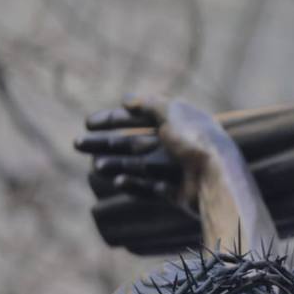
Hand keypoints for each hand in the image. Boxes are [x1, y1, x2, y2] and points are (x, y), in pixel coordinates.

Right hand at [76, 96, 230, 214]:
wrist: (217, 177)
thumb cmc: (194, 140)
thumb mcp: (171, 111)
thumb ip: (148, 103)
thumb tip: (126, 100)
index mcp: (177, 123)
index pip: (139, 118)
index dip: (113, 119)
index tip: (87, 122)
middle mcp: (177, 145)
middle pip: (133, 142)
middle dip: (105, 143)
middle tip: (77, 143)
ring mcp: (176, 170)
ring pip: (138, 165)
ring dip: (115, 164)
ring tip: (95, 167)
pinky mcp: (177, 192)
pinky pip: (150, 187)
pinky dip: (134, 184)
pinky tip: (117, 182)